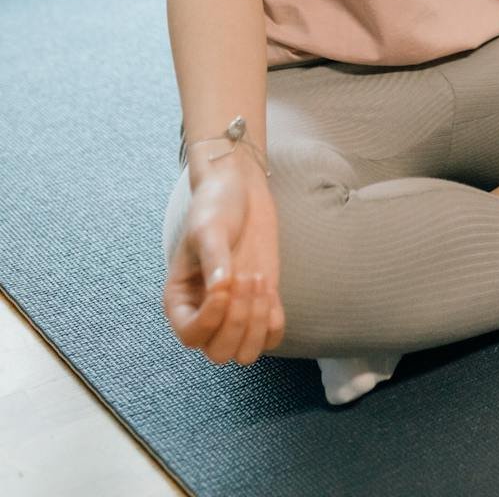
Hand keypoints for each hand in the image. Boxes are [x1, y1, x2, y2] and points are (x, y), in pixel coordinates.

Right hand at [163, 154, 283, 365]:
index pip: (190, 337)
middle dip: (238, 320)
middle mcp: (204, 314)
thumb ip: (214, 259)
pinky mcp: (259, 306)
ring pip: (245, 353)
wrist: (240, 191)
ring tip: (259, 281)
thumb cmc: (215, 207)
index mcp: (180, 300)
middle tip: (247, 276)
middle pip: (219, 353)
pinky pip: (270, 337)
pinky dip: (273, 320)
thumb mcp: (209, 228)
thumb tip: (220, 289)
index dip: (210, 319)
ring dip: (257, 323)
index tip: (226, 284)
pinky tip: (271, 291)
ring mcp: (233, 313)